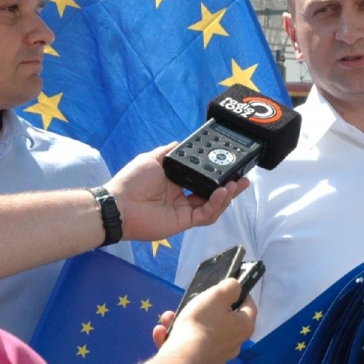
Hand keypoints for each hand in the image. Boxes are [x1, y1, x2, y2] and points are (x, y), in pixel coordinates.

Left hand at [105, 143, 249, 241]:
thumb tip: (180, 141)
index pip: (202, 178)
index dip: (217, 173)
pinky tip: (222, 192)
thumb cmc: (131, 181)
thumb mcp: (151, 158)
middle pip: (212, 193)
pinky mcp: (184, 221)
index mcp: (176, 182)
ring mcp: (184, 210)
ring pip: (213, 205)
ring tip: (237, 184)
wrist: (119, 205)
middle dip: (230, 186)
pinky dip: (216, 204)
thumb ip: (168, 151)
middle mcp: (182, 196)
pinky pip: (205, 214)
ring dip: (227, 195)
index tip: (230, 165)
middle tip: (244, 178)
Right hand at [152, 278, 256, 363]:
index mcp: (243, 327)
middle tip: (193, 302)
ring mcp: (216, 357)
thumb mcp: (217, 295)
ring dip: (184, 323)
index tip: (228, 287)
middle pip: (222, 320)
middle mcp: (234, 344)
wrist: (181, 360)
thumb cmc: (202, 323)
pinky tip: (162, 332)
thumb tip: (235, 287)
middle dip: (203, 308)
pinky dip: (176, 339)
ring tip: (168, 317)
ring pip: (201, 333)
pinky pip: (189, 347)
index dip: (241, 294)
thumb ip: (230, 287)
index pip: (249, 306)